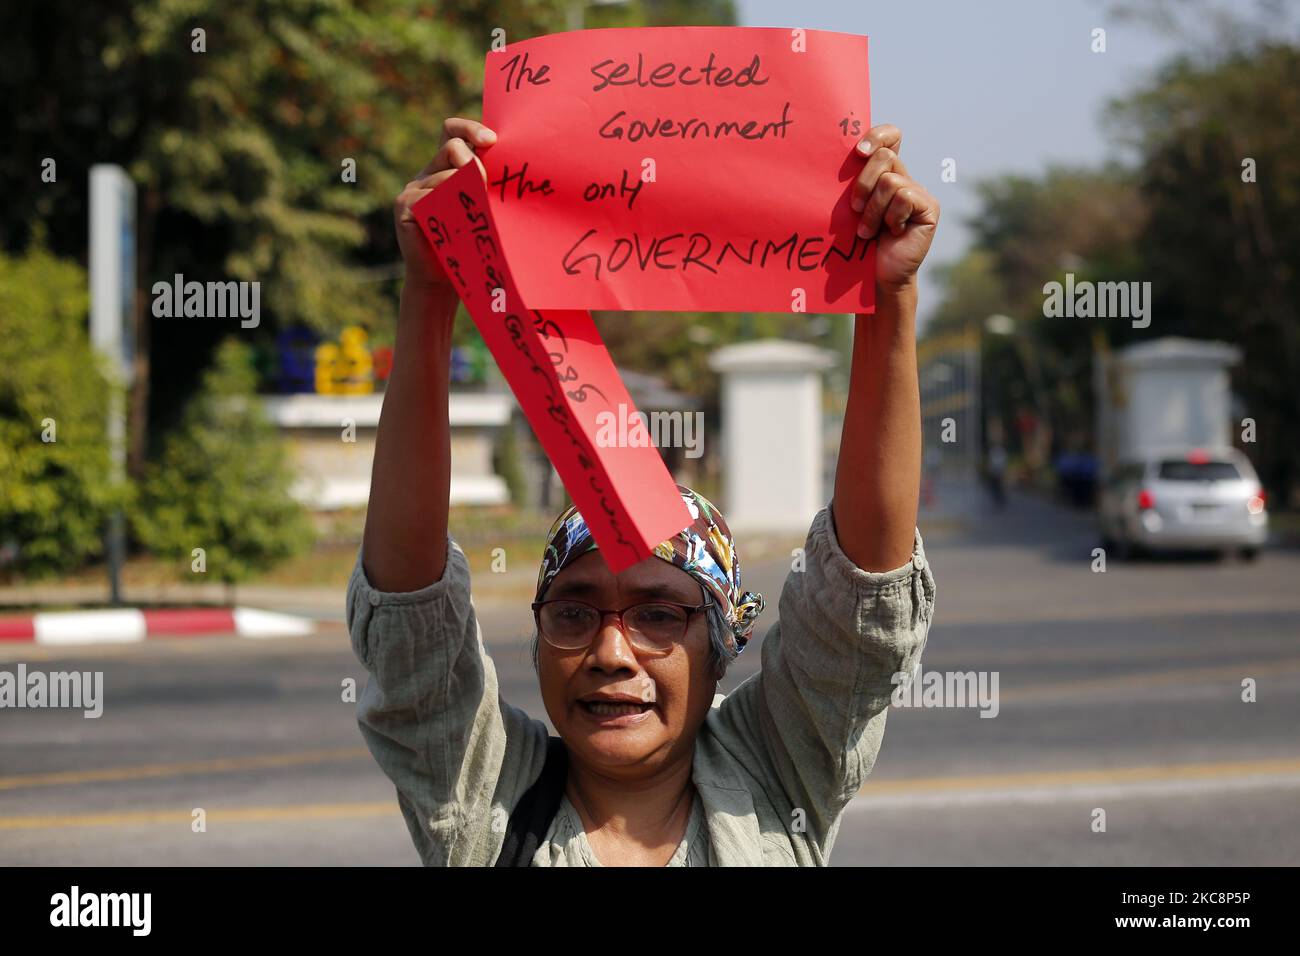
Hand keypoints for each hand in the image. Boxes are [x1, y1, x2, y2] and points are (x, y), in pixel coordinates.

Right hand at [394, 117, 495, 292]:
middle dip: (474, 161)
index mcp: (446, 168)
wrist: (443, 280)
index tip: (492, 140)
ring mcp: (414, 188)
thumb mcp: (480, 210)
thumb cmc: (468, 246)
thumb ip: (485, 188)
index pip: (452, 131)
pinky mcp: (405, 205)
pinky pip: (429, 195)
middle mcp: (428, 173)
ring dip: (466, 190)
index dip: (470, 128)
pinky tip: (456, 222)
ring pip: (444, 173)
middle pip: (452, 146)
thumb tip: (509, 168)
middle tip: (486, 184)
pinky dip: (448, 206)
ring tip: (477, 212)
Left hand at [849, 124, 939, 293]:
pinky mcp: (929, 207)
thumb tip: (848, 158)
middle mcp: (904, 178)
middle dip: (863, 183)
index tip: (859, 152)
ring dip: (873, 210)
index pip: (890, 137)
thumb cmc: (858, 244)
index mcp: (885, 174)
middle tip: (855, 209)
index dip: (878, 135)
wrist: (876, 275)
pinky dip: (890, 217)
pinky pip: (904, 197)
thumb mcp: (852, 208)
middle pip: (884, 157)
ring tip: (868, 231)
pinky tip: (893, 232)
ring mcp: (918, 192)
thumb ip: (854, 183)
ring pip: (890, 181)